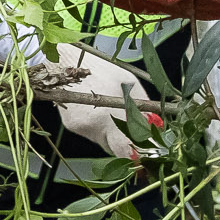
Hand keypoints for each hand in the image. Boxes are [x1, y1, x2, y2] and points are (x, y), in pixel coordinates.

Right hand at [46, 44, 159, 158]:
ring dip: (113, 134)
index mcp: (109, 115)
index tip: (148, 157)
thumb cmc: (101, 69)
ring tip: (114, 111)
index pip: (126, 150)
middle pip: (116, 149)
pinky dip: (100, 127)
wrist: (65, 62)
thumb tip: (154, 130)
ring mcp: (80, 128)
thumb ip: (142, 110)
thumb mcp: (129, 84)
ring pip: (104, 141)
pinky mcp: (71, 126)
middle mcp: (93, 127)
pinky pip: (92, 133)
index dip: (138, 156)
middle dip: (127, 143)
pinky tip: (98, 109)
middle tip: (136, 131)